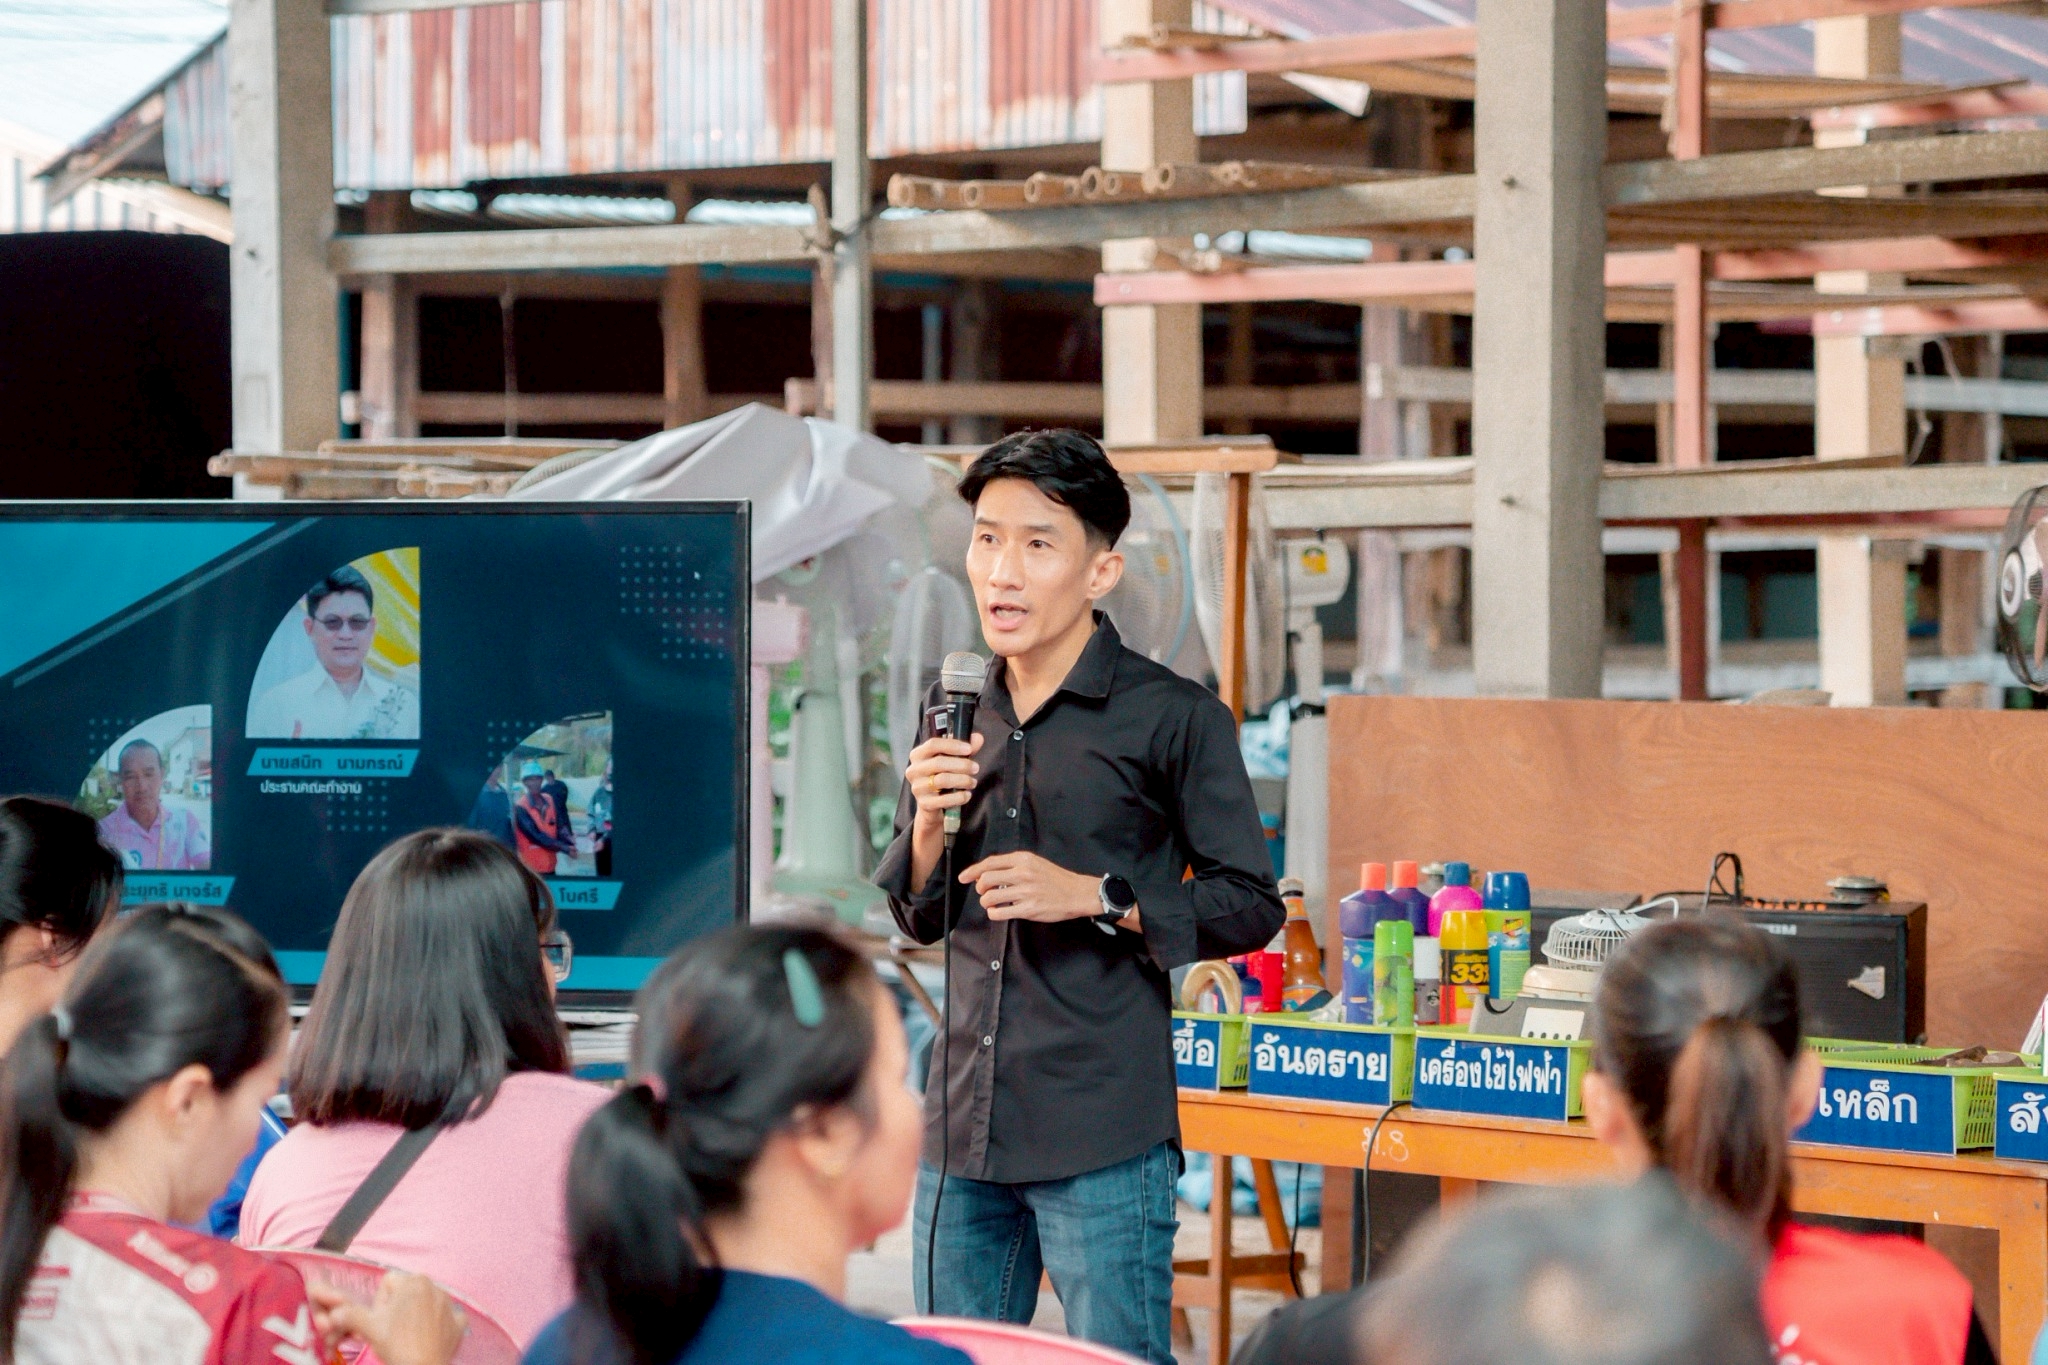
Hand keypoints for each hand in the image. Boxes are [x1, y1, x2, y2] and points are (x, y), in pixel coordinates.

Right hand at [310, 1272, 466, 1364]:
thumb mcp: (368, 1327)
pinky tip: (429, 1340)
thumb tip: (334, 1313)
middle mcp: (435, 1286)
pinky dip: (438, 1328)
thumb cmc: (395, 1344)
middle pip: (407, 1293)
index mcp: (413, 1281)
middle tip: (391, 1331)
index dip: (379, 1303)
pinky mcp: (460, 1323)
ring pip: (425, 1305)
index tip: (379, 1321)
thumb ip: (349, 1315)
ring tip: (408, 1337)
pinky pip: (446, 1319)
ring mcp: (450, 1305)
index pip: (388, 1284)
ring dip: (416, 1317)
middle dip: (397, 1309)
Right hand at [905, 731, 983, 830]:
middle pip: (938, 763)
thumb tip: (978, 738)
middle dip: (961, 765)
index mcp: (918, 755)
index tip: (969, 749)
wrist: (932, 804)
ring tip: (973, 782)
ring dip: (962, 780)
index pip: (933, 744)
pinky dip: (959, 797)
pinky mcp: (924, 804)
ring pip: (942, 780)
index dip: (952, 745)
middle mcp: (913, 770)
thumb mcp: (953, 760)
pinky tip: (967, 795)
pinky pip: (944, 800)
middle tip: (976, 768)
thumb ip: (965, 749)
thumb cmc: (942, 776)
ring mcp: (917, 788)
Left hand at [961, 851, 1102, 923]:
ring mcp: (1025, 892)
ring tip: (992, 903)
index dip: (973, 871)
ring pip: (990, 897)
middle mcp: (1023, 873)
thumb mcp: (1035, 863)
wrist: (1077, 893)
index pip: (990, 863)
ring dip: (986, 902)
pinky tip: (998, 911)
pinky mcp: (1028, 909)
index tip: (964, 877)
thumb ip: (1014, 866)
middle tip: (984, 892)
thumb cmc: (1056, 878)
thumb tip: (988, 873)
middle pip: (986, 880)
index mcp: (1023, 859)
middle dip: (980, 888)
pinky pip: (1000, 912)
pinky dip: (994, 913)